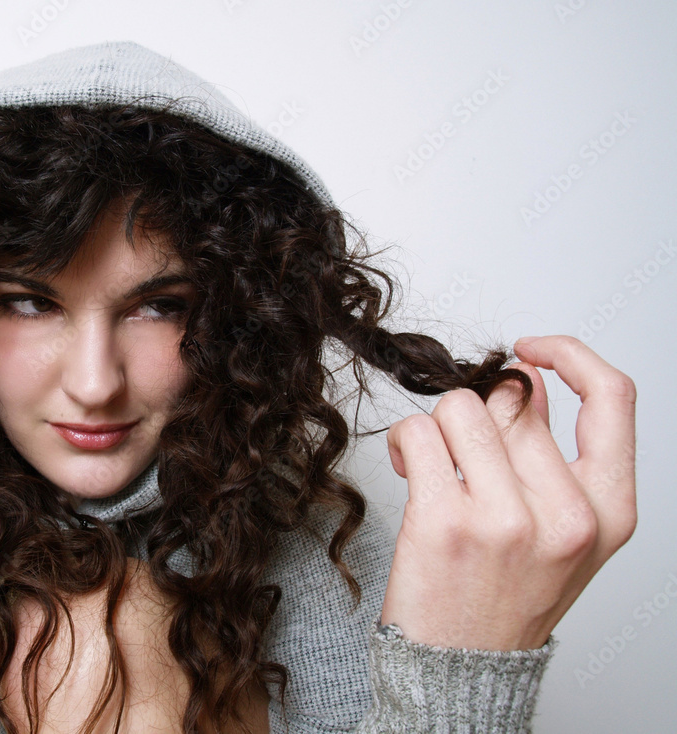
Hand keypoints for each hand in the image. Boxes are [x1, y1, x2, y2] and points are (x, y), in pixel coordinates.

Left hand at [379, 335, 636, 650]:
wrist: (462, 667)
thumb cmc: (506, 596)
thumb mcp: (559, 532)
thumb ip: (549, 455)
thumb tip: (527, 380)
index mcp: (607, 512)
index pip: (613, 398)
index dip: (571, 356)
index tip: (530, 351)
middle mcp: (566, 515)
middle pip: (512, 400)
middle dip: (478, 417)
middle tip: (463, 457)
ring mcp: (506, 518)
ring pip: (460, 407)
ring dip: (438, 427)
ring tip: (435, 464)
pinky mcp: (445, 521)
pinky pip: (417, 432)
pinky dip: (404, 440)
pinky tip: (409, 467)